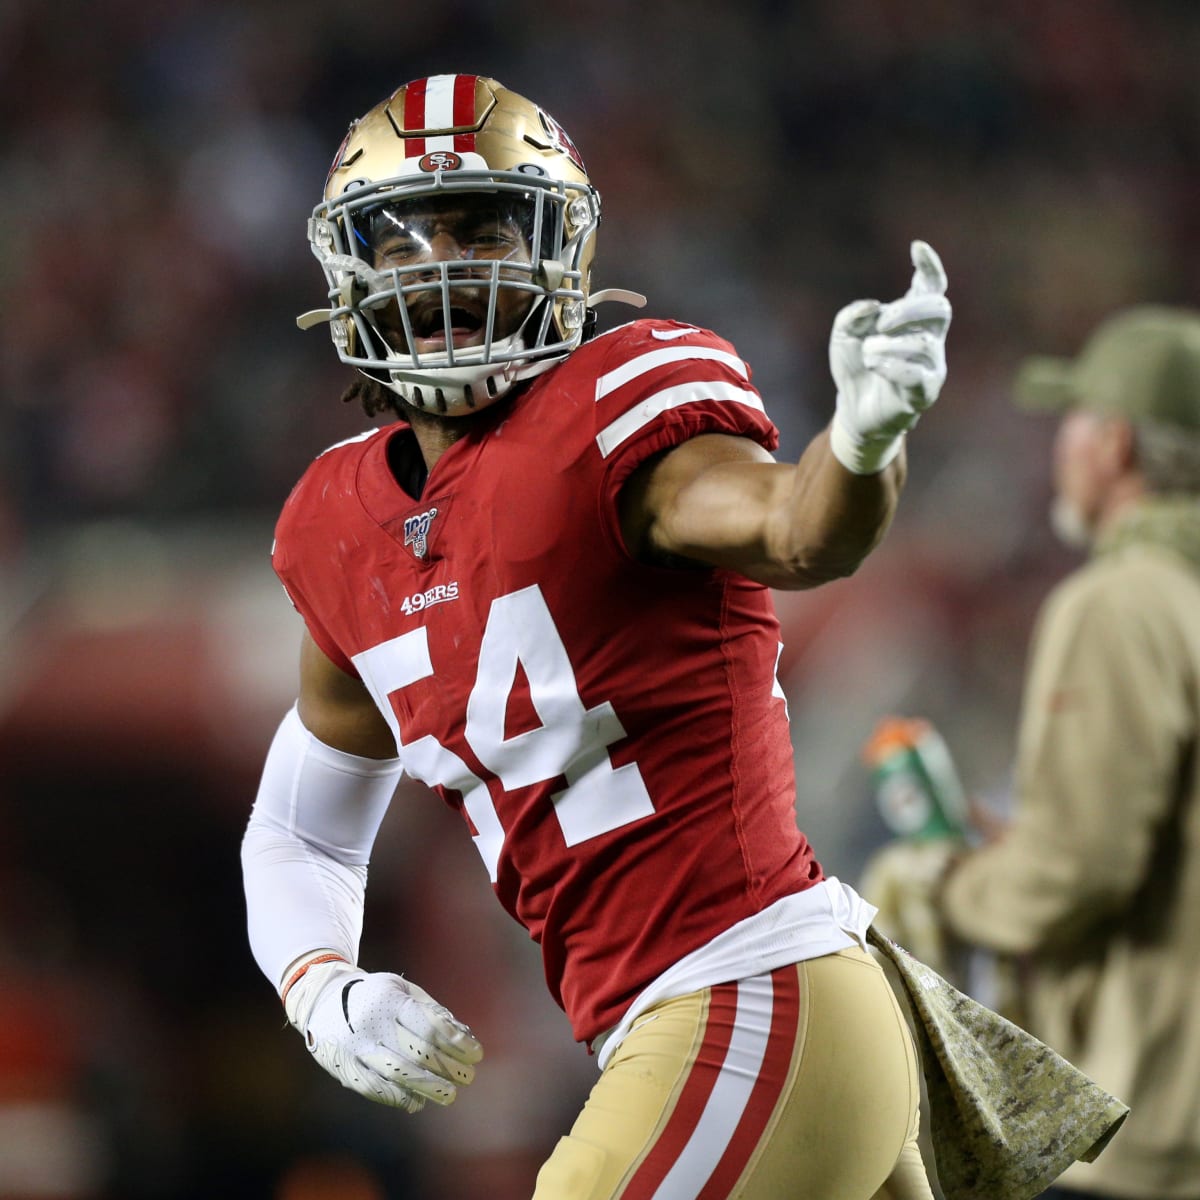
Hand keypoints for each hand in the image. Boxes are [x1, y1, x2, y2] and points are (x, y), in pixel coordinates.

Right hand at [284, 957, 482, 1110]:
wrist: (321, 1001)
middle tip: (469, 1077)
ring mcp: (357, 1049)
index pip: (430, 1025)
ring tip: (450, 1095)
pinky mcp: (346, 1069)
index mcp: (389, 1000)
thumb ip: (430, 1009)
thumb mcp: (401, 989)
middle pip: (418, 1053)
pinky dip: (400, 1098)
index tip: (476, 1053)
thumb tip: (462, 1034)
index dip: (457, 1042)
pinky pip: (377, 1089)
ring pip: (399, 1075)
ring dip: (429, 1088)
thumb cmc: (374, 994)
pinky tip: (418, 1101)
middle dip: (449, 1068)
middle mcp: (372, 1025)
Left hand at [829, 240, 950, 473]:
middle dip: (910, 310)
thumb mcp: (843, 336)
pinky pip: (919, 375)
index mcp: (914, 319)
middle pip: (939, 309)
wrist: (853, 408)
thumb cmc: (856, 366)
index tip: (917, 248)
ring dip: (889, 345)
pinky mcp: (924, 392)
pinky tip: (874, 364)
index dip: (929, 267)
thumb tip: (873, 308)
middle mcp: (930, 338)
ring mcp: (931, 366)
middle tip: (882, 322)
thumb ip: (852, 316)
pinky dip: (893, 366)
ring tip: (869, 353)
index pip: (932, 286)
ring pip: (924, 344)